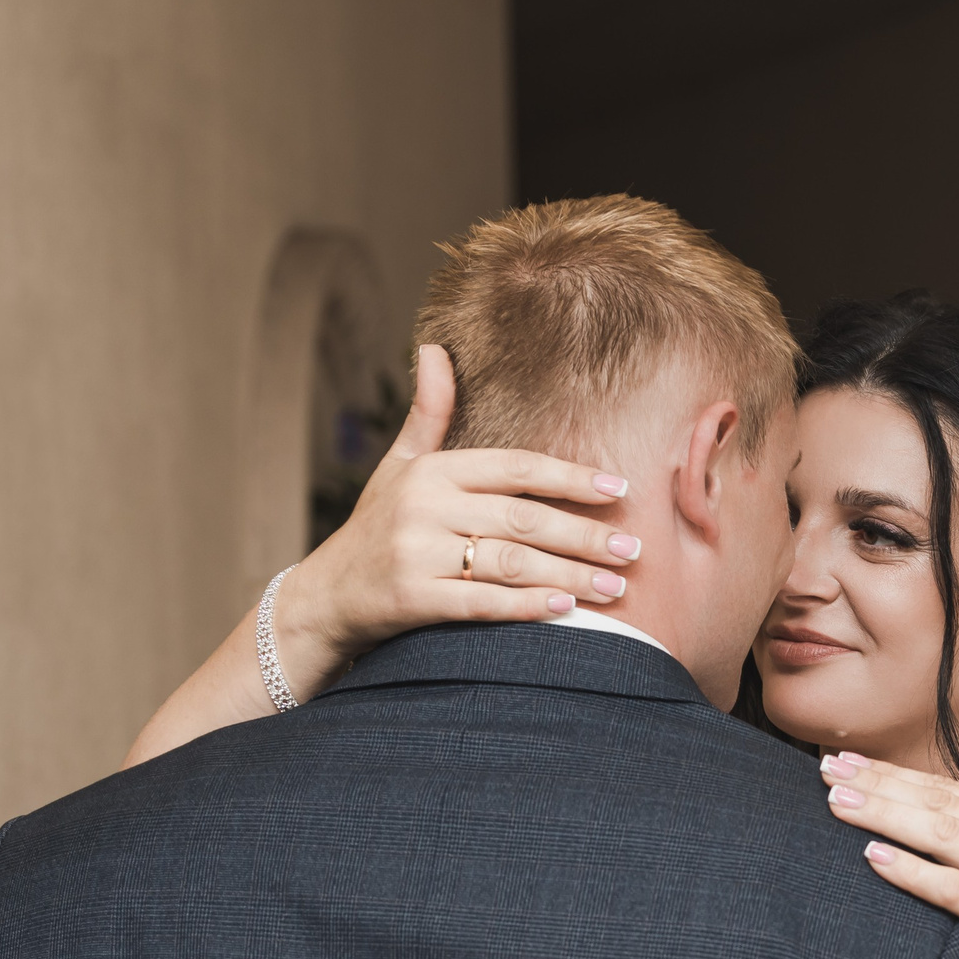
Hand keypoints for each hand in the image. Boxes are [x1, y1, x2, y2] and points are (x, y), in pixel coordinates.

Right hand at [267, 345, 643, 695]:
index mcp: (432, 471)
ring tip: (615, 587)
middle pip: (523, 518)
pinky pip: (482, 603)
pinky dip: (527, 607)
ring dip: (569, 576)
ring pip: (510, 562)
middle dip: (584, 535)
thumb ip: (429, 414)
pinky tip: (567, 611)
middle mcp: (424, 507)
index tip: (619, 490)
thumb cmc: (376, 528)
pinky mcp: (412, 599)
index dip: (571, 478)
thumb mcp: (399, 466)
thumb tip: (435, 347)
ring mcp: (416, 553)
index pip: (516, 468)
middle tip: (633, 549)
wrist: (325, 597)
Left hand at [821, 754, 958, 958]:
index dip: (893, 772)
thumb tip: (917, 823)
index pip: (947, 787)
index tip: (847, 761)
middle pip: (939, 801)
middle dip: (879, 782)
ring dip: (884, 814)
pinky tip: (873, 858)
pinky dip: (910, 870)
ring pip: (941, 832)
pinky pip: (951, 887)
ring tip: (837, 804)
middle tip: (829, 770)